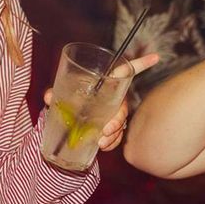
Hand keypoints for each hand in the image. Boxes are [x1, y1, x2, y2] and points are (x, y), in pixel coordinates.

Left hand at [42, 52, 158, 152]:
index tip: (156, 57)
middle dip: (117, 119)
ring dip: (113, 135)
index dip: (141, 63)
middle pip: (123, 106)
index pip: (125, 71)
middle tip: (106, 130)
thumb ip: (56, 93)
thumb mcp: (63, 94)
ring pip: (121, 123)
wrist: (68, 117)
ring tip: (101, 142)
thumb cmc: (70, 99)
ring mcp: (113, 113)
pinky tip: (102, 146)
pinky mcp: (111, 127)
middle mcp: (113, 97)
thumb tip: (49, 96)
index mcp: (106, 84)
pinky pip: (116, 135)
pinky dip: (110, 142)